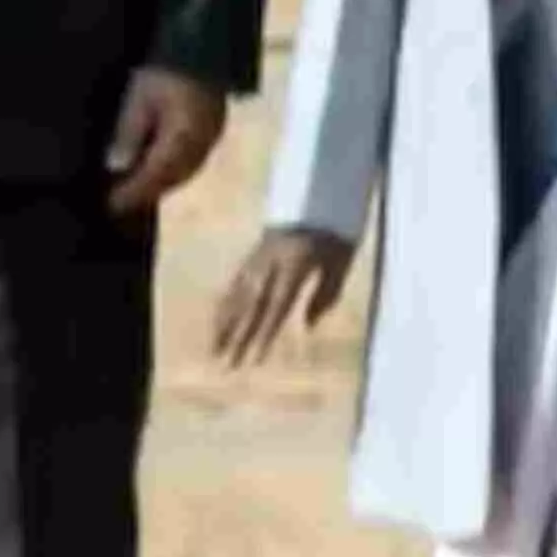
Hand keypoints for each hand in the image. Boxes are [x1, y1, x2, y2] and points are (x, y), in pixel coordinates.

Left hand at [101, 69, 227, 220]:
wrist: (203, 45)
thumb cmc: (166, 70)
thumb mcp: (139, 97)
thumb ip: (129, 133)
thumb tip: (116, 167)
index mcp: (181, 139)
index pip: (153, 176)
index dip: (131, 193)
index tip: (110, 205)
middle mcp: (200, 146)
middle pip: (170, 180)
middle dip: (145, 193)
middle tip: (120, 202)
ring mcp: (211, 139)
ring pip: (183, 173)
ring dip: (160, 184)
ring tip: (137, 189)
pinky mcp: (214, 130)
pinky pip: (192, 161)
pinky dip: (173, 171)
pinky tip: (159, 169)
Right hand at [211, 229, 353, 366]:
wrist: (319, 192)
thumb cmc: (336, 229)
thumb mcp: (342, 259)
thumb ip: (326, 294)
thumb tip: (306, 327)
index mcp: (295, 263)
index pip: (275, 305)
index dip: (263, 333)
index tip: (254, 359)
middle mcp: (270, 261)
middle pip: (250, 304)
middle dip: (236, 336)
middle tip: (225, 364)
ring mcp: (258, 256)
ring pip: (236, 293)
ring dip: (224, 323)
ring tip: (214, 349)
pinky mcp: (252, 253)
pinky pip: (234, 282)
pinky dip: (224, 304)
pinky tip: (217, 321)